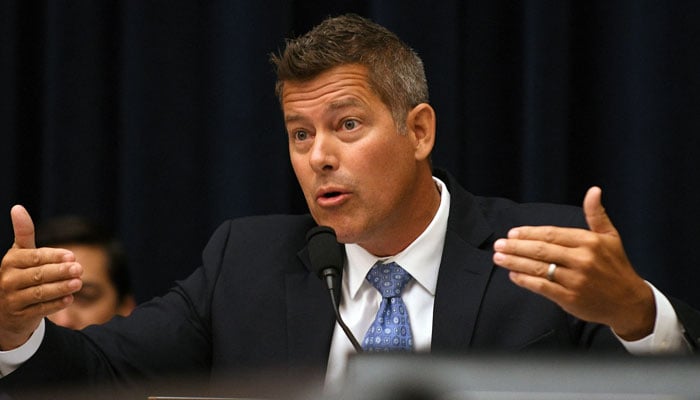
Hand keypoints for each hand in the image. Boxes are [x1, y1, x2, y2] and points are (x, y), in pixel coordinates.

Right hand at [0, 205, 82, 349]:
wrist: (6, 309)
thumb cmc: (20, 274)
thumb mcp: (21, 253)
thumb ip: (23, 233)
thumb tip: (17, 208)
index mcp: (10, 262)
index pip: (34, 257)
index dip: (53, 256)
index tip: (72, 255)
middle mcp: (7, 280)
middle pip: (38, 275)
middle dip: (60, 272)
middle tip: (79, 268)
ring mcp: (12, 299)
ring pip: (39, 293)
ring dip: (60, 288)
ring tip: (78, 283)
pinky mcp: (20, 316)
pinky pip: (40, 310)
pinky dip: (55, 304)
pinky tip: (69, 298)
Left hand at [492, 187, 655, 340]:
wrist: (629, 302)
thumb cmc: (616, 267)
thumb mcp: (610, 237)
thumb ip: (596, 214)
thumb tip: (594, 190)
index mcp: (589, 242)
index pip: (551, 234)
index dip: (529, 233)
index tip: (512, 233)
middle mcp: (582, 259)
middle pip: (541, 250)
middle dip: (516, 247)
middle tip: (498, 245)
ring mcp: (576, 280)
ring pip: (538, 268)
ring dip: (515, 262)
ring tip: (499, 258)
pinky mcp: (570, 298)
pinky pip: (542, 286)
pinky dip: (525, 280)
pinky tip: (513, 275)